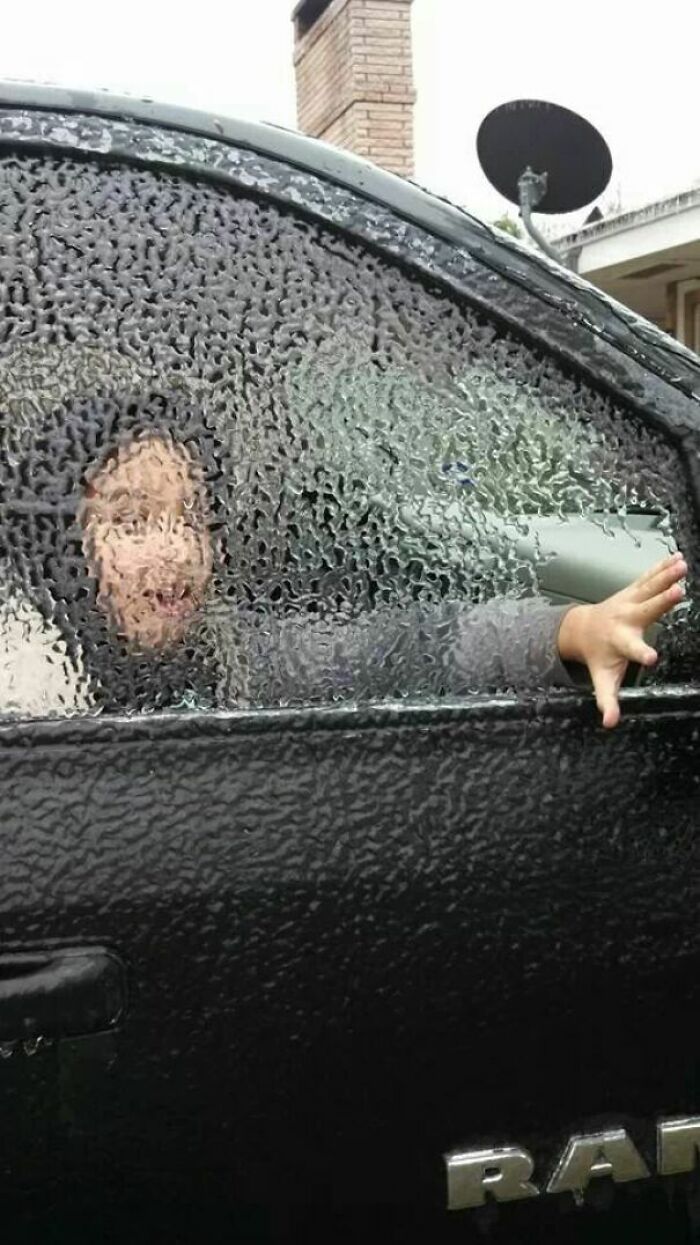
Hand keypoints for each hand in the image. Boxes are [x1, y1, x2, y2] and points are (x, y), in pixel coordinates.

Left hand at [557, 551, 686, 728]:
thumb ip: (606, 700)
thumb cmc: (598, 655)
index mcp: (620, 643)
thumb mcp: (601, 678)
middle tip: (678, 592)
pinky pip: (648, 577)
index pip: (632, 650)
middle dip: (660, 602)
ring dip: (666, 576)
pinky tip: (679, 557)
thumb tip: (609, 723)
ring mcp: (628, 601)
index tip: (653, 658)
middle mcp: (625, 619)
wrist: (582, 628)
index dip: (641, 654)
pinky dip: (662, 567)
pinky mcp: (632, 590)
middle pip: (645, 610)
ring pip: (649, 587)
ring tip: (683, 566)